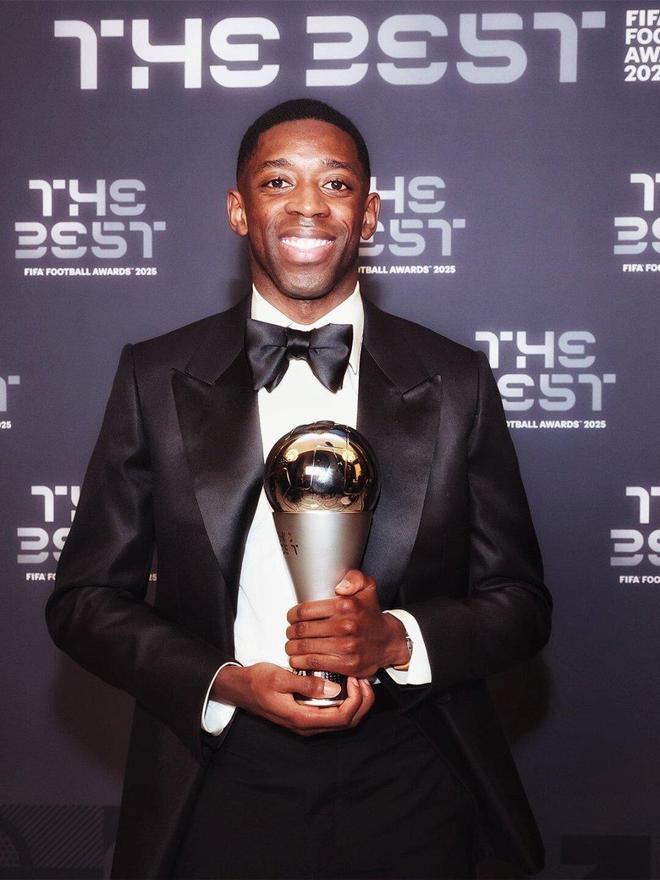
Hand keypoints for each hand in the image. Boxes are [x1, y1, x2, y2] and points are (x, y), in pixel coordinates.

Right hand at [211, 662, 374, 735]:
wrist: (240, 689)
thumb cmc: (257, 682)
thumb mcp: (280, 678)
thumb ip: (306, 684)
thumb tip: (334, 689)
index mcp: (302, 719)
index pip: (341, 718)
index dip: (356, 700)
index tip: (355, 678)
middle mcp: (307, 726)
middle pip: (347, 723)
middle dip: (362, 703)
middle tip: (365, 679)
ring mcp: (307, 723)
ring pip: (342, 721)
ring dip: (356, 703)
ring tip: (359, 680)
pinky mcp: (306, 715)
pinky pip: (333, 715)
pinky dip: (345, 702)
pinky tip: (346, 684)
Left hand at [285, 569, 409, 678]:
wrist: (388, 641)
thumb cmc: (371, 615)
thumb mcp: (368, 588)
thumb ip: (354, 577)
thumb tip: (339, 586)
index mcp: (346, 605)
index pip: (306, 610)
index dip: (292, 615)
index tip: (291, 618)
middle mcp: (345, 625)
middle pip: (303, 629)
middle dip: (291, 632)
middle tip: (290, 633)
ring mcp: (345, 646)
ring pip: (305, 647)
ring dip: (292, 647)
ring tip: (291, 646)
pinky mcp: (346, 664)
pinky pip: (314, 662)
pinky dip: (300, 662)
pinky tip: (297, 659)